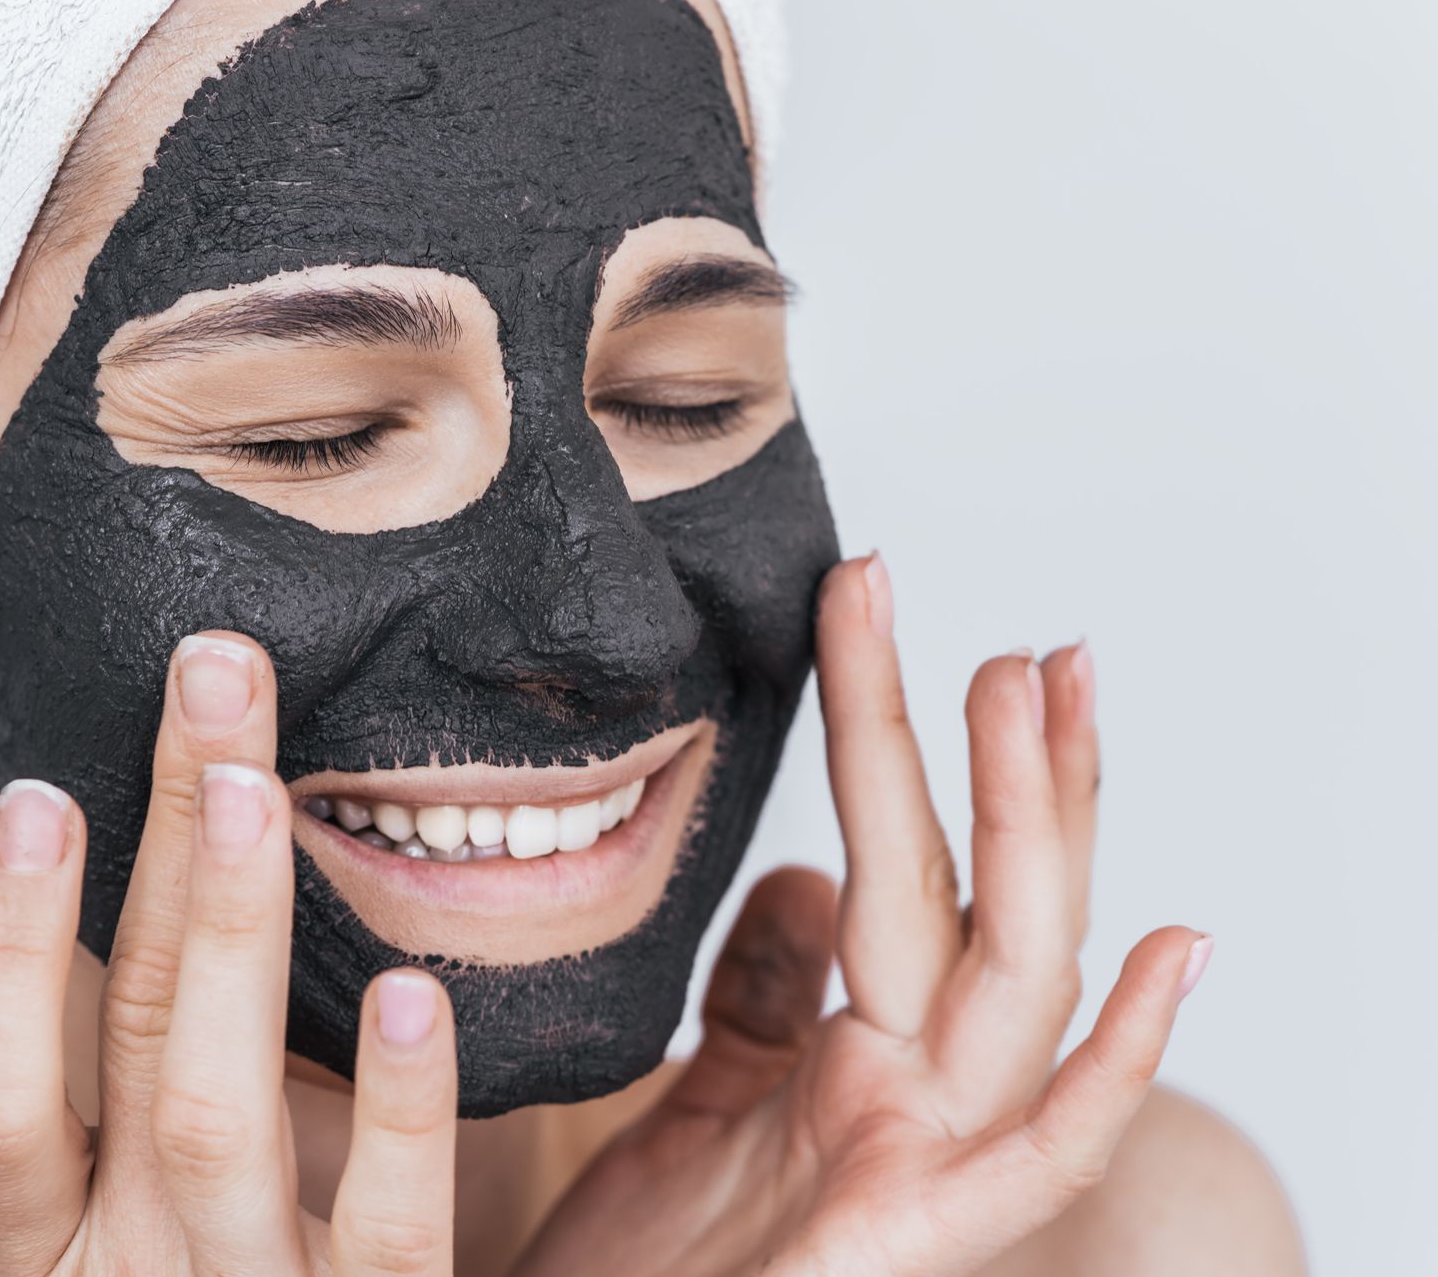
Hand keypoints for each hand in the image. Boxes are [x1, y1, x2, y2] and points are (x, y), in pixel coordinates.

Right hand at [0, 632, 458, 1275]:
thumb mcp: (48, 1257)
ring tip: (253, 787)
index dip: (3, 943)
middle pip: (115, 1048)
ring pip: (210, 1118)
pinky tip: (410, 992)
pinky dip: (397, 1115)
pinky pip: (388, 1234)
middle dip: (153, 855)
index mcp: (39, 1251)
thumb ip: (1, 1132)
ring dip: (225, 940)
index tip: (44, 790)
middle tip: (208, 679)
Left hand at [514, 554, 1210, 1276]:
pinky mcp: (912, 1241)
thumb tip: (810, 872)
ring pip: (1013, 973)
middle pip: (971, 893)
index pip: (904, 866)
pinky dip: (1116, 1063)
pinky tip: (1177, 952)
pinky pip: (1037, 1156)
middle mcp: (908, 1095)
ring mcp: (922, 1164)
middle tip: (1011, 622)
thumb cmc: (643, 1270)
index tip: (880, 609)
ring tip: (1035, 686)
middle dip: (996, 756)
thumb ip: (762, 992)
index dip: (907, 741)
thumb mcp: (695, 1097)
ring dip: (1036, 828)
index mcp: (855, 1056)